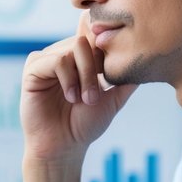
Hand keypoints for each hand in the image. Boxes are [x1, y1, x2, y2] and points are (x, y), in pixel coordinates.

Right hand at [20, 12, 135, 161]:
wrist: (64, 146)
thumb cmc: (85, 125)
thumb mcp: (114, 98)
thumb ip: (128, 79)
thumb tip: (149, 60)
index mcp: (79, 57)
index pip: (94, 34)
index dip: (105, 47)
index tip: (109, 74)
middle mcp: (61, 53)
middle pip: (86, 39)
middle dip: (95, 68)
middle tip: (94, 96)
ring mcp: (46, 59)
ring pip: (73, 48)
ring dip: (84, 77)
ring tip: (83, 99)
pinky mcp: (33, 68)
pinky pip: (56, 60)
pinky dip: (69, 79)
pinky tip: (70, 97)